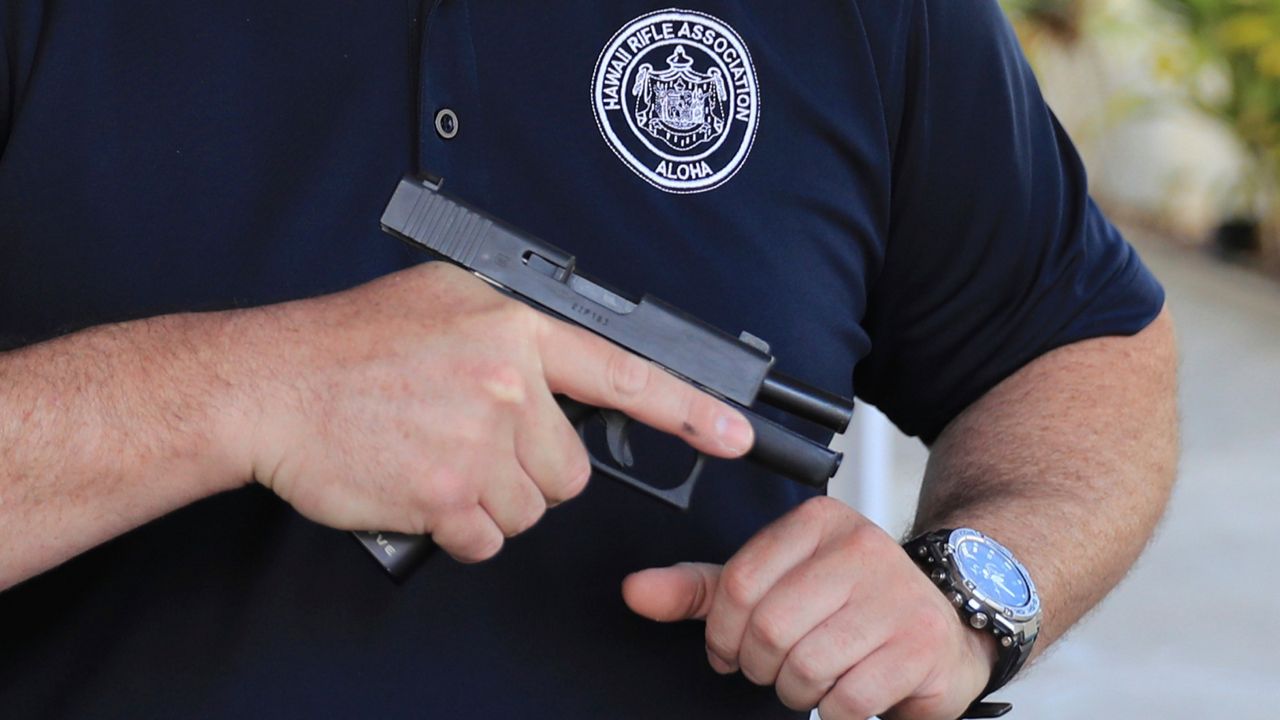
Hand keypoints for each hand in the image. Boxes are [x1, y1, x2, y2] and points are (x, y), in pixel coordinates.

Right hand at [229, 262, 753, 561]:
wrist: (268, 385)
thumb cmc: (346, 345)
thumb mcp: (442, 302)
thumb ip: (513, 331)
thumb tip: (561, 369)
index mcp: (515, 329)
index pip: (624, 371)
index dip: (687, 409)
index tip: (736, 434)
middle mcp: (508, 382)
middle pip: (570, 470)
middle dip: (529, 470)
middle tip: (470, 442)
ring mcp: (480, 440)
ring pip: (530, 509)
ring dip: (490, 501)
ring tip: (435, 458)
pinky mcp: (449, 495)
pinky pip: (488, 540)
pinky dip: (459, 529)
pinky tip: (422, 489)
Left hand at [622, 497, 996, 719]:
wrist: (946, 623)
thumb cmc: (849, 605)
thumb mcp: (773, 585)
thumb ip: (705, 589)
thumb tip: (636, 591)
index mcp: (818, 523)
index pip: (738, 582)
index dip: (721, 633)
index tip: (727, 650)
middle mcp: (861, 547)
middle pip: (768, 628)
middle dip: (760, 665)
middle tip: (774, 669)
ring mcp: (897, 595)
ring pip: (805, 666)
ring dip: (796, 691)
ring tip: (813, 679)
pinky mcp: (920, 645)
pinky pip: (845, 698)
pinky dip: (833, 710)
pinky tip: (846, 693)